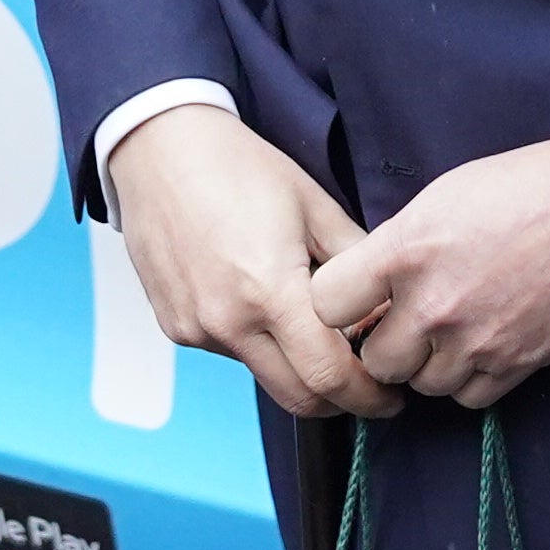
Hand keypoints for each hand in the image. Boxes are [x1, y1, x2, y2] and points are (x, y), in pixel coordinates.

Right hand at [108, 106, 398, 419]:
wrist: (160, 150)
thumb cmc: (238, 167)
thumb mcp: (315, 206)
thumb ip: (356, 262)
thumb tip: (386, 307)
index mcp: (270, 291)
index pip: (330, 375)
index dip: (368, 395)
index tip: (389, 396)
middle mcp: (228, 321)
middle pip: (298, 397)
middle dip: (340, 400)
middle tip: (368, 386)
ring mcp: (196, 329)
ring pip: (264, 376)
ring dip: (297, 368)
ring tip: (313, 328)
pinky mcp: (175, 326)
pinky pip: (230, 353)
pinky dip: (258, 345)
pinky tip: (263, 305)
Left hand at [308, 137, 549, 408]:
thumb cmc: (522, 187)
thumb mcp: (440, 198)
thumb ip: (396, 247)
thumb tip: (370, 288)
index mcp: (405, 250)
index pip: (326, 305)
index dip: (338, 306)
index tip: (357, 302)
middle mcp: (433, 304)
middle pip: (375, 360)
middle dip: (387, 344)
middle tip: (409, 322)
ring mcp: (476, 340)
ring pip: (422, 385)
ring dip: (430, 365)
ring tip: (454, 329)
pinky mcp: (516, 363)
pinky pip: (468, 398)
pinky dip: (470, 379)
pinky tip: (483, 344)